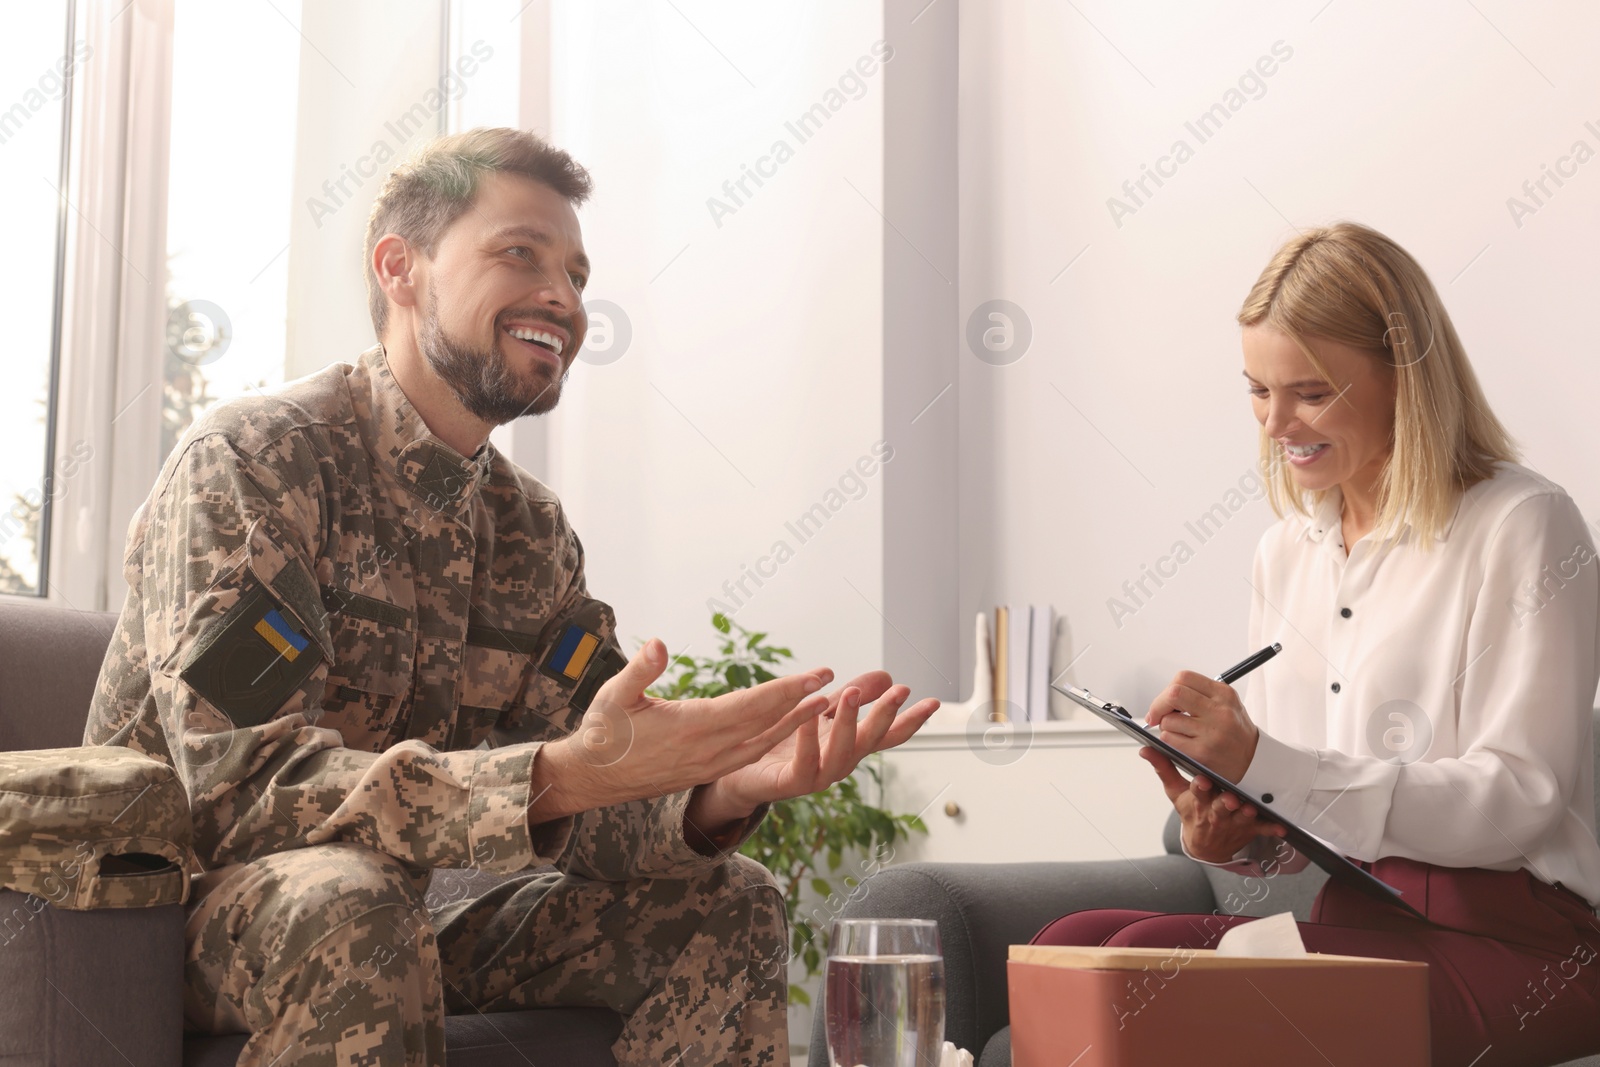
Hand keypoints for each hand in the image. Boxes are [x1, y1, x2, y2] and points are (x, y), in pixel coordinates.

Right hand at [530, 638, 832, 820]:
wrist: (594, 777)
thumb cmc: (603, 730)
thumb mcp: (614, 694)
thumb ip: (641, 668)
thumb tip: (659, 643)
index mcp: (691, 727)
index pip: (750, 705)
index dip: (786, 690)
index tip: (814, 675)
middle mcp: (707, 750)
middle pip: (765, 723)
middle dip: (800, 701)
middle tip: (830, 679)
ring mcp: (710, 765)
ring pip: (762, 742)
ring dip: (794, 723)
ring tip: (822, 703)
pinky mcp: (707, 772)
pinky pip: (750, 754)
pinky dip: (774, 739)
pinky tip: (788, 728)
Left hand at [690, 670, 940, 824]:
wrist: (740, 774)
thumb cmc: (784, 741)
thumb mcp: (822, 711)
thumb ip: (854, 696)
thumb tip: (887, 677)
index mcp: (848, 745)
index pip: (886, 734)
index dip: (911, 720)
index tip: (933, 702)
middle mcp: (838, 763)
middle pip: (869, 742)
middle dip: (885, 717)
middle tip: (900, 691)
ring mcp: (816, 777)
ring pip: (840, 754)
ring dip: (848, 724)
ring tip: (849, 694)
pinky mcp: (789, 783)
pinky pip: (803, 762)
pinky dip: (808, 738)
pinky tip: (809, 716)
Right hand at [1140, 748, 1285, 862]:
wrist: (1206, 845)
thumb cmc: (1192, 812)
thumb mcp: (1175, 793)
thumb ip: (1164, 768)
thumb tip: (1145, 748)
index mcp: (1198, 802)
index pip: (1198, 793)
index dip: (1200, 788)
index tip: (1201, 780)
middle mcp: (1215, 813)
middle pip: (1220, 808)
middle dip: (1224, 804)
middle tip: (1229, 798)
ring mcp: (1233, 822)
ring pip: (1241, 817)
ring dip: (1246, 813)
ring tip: (1251, 808)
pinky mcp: (1249, 829)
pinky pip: (1262, 829)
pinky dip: (1271, 829)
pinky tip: (1281, 826)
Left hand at [1145, 670, 1258, 782]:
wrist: (1255, 761)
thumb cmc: (1235, 733)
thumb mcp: (1227, 704)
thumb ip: (1200, 695)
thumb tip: (1165, 695)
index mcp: (1224, 694)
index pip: (1184, 678)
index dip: (1167, 689)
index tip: (1163, 701)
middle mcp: (1219, 711)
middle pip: (1174, 694)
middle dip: (1158, 705)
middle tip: (1156, 715)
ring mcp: (1211, 732)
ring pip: (1168, 720)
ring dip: (1166, 728)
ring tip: (1179, 733)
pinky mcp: (1203, 752)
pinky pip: (1170, 740)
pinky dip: (1169, 742)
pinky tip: (1181, 744)